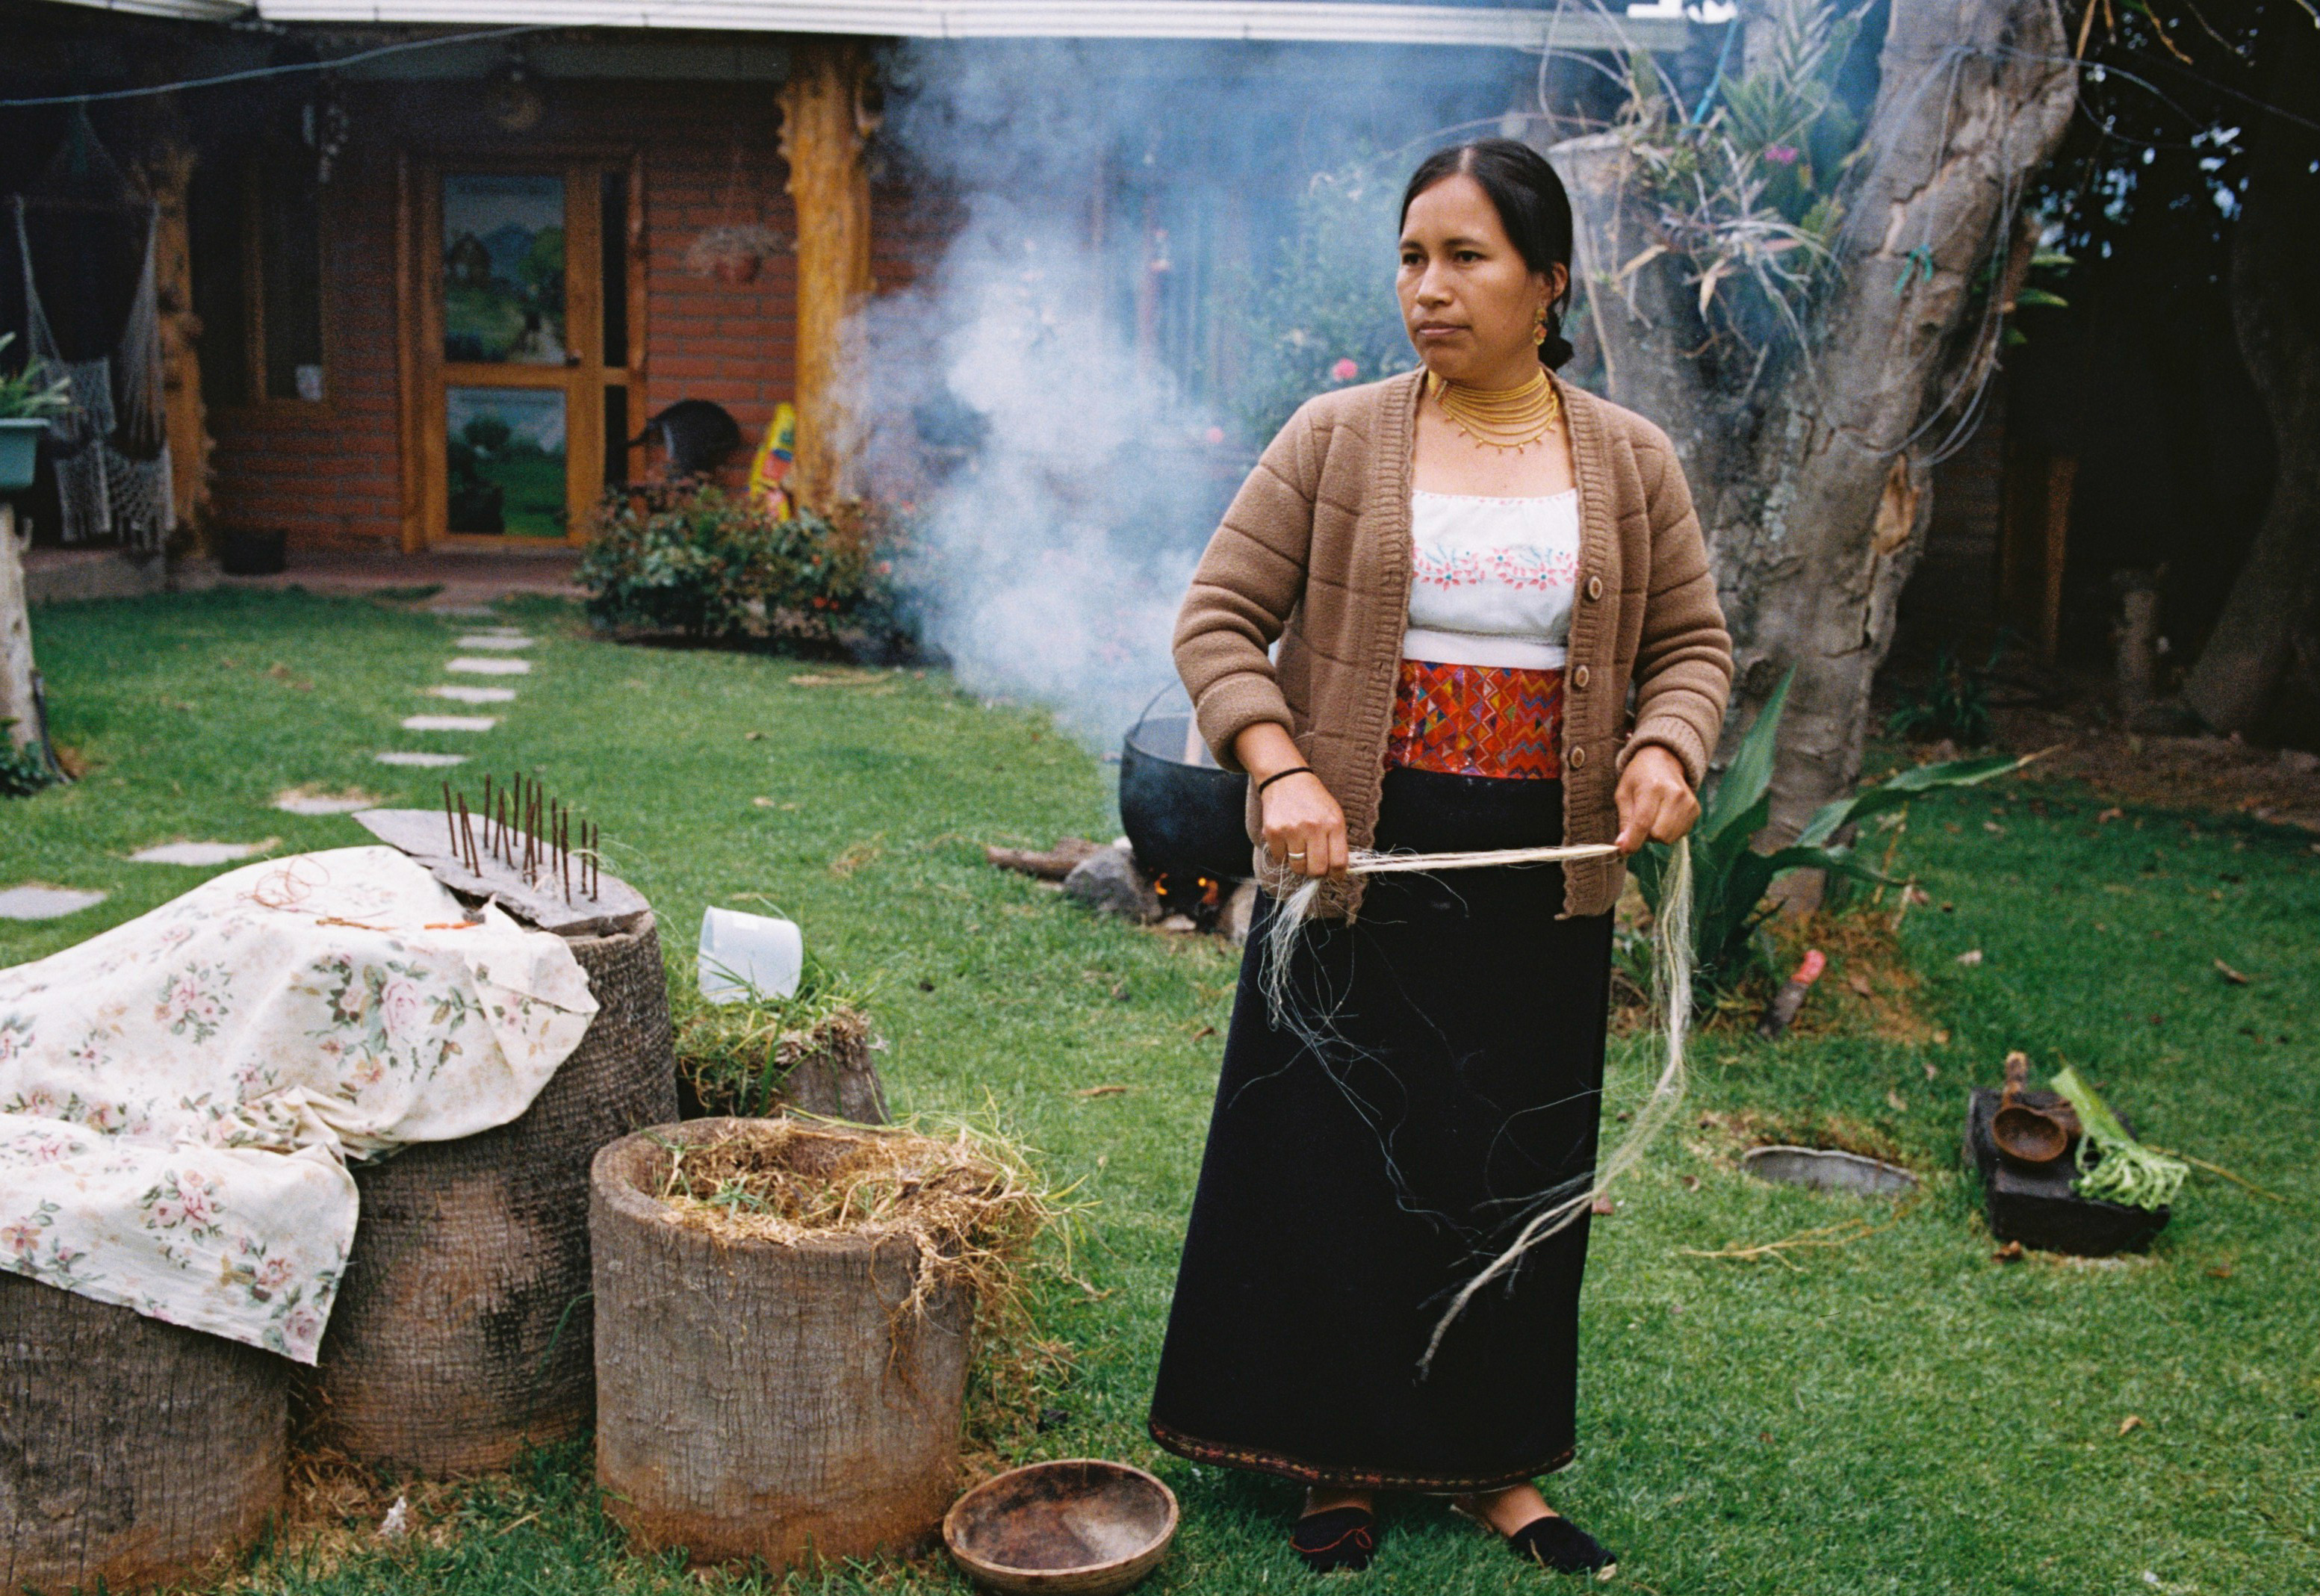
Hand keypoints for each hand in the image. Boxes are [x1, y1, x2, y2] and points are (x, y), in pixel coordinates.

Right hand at [1232, 723, 1347, 878]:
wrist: (1286, 779)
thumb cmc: (1314, 800)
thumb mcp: (1334, 815)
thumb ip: (1338, 841)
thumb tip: (1337, 871)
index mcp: (1334, 823)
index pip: (1339, 862)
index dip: (1337, 875)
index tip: (1334, 876)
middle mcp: (1314, 827)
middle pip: (1317, 870)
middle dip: (1316, 873)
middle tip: (1314, 866)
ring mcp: (1292, 830)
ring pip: (1298, 868)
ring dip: (1299, 865)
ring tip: (1300, 851)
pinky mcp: (1273, 831)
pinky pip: (1280, 859)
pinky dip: (1283, 855)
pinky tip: (1287, 841)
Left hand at [1614, 745, 1699, 854]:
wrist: (1664, 761)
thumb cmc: (1639, 777)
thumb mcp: (1623, 793)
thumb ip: (1624, 820)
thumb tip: (1623, 846)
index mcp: (1653, 787)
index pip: (1643, 823)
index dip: (1633, 841)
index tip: (1624, 851)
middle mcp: (1674, 794)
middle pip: (1658, 835)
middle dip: (1645, 835)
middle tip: (1640, 822)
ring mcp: (1688, 802)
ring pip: (1669, 838)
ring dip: (1657, 835)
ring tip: (1653, 817)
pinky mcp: (1695, 809)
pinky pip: (1679, 834)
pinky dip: (1668, 831)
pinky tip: (1664, 816)